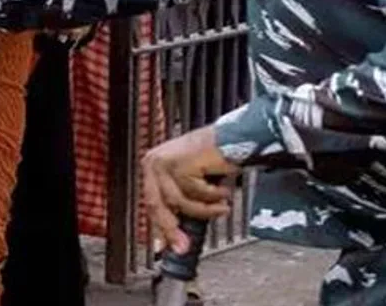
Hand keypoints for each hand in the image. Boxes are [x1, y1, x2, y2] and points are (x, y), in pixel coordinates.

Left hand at [141, 126, 238, 253]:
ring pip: (179, 202)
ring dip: (204, 209)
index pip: (151, 202)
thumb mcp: (191, 185)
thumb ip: (181, 207)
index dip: (160, 227)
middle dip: (171, 229)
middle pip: (157, 205)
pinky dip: (213, 196)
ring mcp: (165, 162)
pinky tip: (224, 189)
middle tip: (185, 247)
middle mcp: (154, 162)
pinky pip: (196, 194)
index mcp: (152, 167)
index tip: (165, 247)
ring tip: (222, 206)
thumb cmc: (214, 159)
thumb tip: (177, 240)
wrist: (233, 138)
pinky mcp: (181, 165)